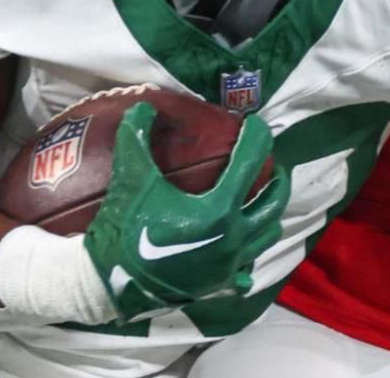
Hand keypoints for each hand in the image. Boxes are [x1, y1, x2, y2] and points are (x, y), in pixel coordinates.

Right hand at [82, 103, 287, 318]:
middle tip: (272, 164)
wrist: (111, 284)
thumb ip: (135, 136)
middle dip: (277, 179)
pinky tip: (241, 243)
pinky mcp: (220, 284)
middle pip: (273, 202)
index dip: (256, 137)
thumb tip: (144, 105)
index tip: (256, 124)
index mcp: (218, 209)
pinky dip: (250, 251)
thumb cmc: (125, 228)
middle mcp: (233, 237)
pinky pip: (248, 267)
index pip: (249, 163)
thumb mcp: (130, 178)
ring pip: (268, 235)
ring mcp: (230, 264)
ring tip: (263, 198)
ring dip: (270, 213)